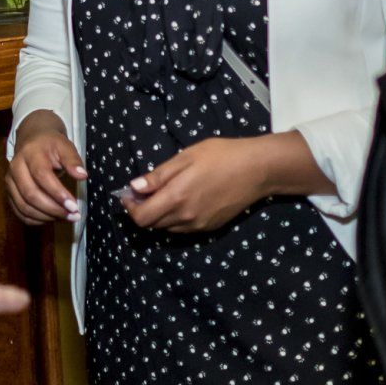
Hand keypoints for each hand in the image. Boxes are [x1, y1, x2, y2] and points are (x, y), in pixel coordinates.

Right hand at [5, 111, 86, 225]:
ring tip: (65, 217)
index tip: (74, 205)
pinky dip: (37, 220)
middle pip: (30, 194)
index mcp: (30, 153)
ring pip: (24, 207)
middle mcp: (15, 168)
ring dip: (46, 217)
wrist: (32, 141)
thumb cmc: (50, 145)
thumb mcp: (64, 146)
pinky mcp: (9, 193)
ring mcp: (10, 182)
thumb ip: (73, 160)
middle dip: (53, 209)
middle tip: (73, 215)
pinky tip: (52, 218)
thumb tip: (82, 176)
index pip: (41, 176)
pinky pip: (20, 213)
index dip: (57, 193)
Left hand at [124, 137, 270, 232]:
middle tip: (143, 191)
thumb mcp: (186, 157)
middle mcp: (186, 218)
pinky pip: (183, 229)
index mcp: (176, 199)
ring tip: (163, 194)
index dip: (130, 208)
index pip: (142, 218)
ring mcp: (199, 225)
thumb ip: (158, 176)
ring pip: (167, 228)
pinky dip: (174, 219)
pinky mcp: (210, 227)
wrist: (257, 170)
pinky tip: (181, 200)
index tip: (128, 194)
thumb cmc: (220, 156)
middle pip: (152, 225)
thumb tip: (133, 187)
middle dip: (142, 210)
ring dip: (158, 215)